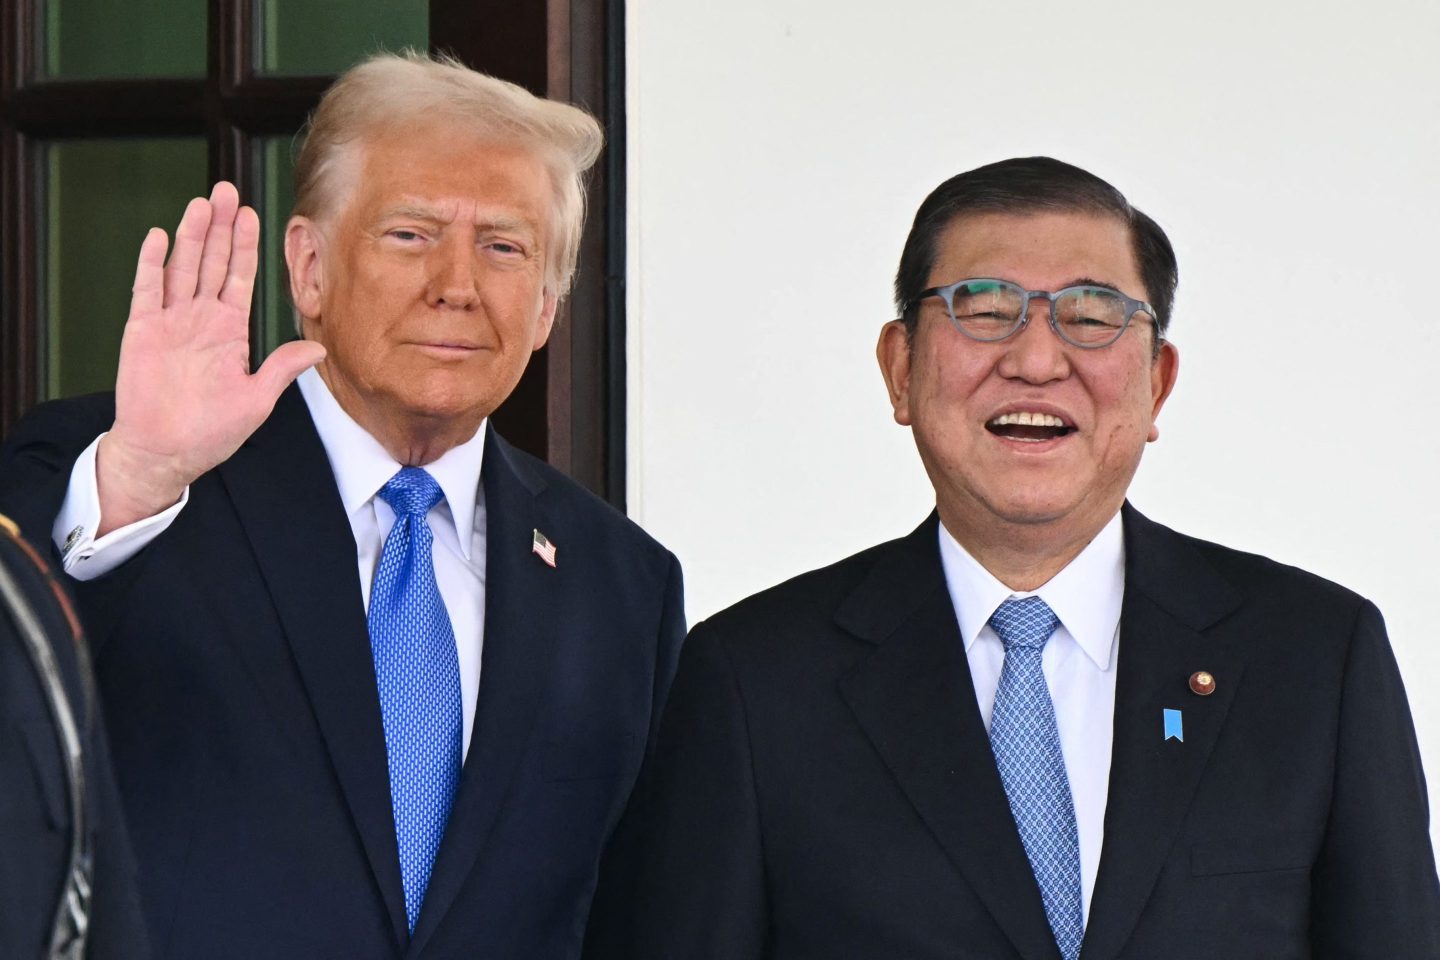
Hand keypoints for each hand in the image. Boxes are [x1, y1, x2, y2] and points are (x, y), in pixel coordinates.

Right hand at [97, 182, 325, 534]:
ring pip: (182, 268)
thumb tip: (318, 348)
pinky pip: (147, 291)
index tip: (253, 214)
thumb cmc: (212, 432)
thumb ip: (282, 369)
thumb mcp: (257, 400)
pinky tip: (161, 236)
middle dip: (220, 226)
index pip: (240, 278)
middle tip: (227, 189)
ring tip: (201, 203)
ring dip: (191, 236)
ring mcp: (170, 323)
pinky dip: (153, 264)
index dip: (245, 246)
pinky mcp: (141, 333)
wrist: (166, 453)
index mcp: (229, 332)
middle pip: (211, 262)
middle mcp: (200, 320)